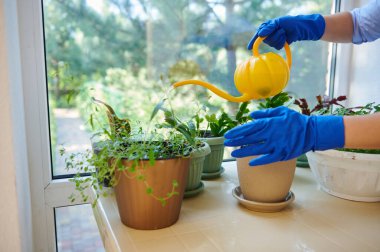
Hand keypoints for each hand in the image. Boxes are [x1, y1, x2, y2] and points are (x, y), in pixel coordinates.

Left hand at [224, 106, 343, 165]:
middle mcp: (270, 134)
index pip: (249, 127)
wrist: (312, 132)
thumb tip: (251, 115)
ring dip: (244, 152)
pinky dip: (259, 161)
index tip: (228, 134)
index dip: (237, 131)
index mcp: (269, 123)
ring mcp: (276, 145)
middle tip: (227, 143)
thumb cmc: (295, 120)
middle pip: (250, 139)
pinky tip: (250, 163)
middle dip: (237, 141)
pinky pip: (268, 159)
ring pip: (256, 149)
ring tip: (233, 153)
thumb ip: (265, 113)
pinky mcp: (282, 154)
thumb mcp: (281, 111)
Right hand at [247, 14, 325, 49]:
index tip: (249, 48)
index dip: (253, 42)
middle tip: (280, 29)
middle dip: (274, 35)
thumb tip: (260, 35)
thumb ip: (269, 28)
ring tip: (284, 32)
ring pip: (272, 43)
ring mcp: (272, 41)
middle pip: (266, 40)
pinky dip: (283, 42)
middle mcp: (267, 35)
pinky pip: (278, 46)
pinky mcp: (278, 45)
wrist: (298, 28)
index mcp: (265, 28)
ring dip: (280, 37)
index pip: (257, 35)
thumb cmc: (288, 22)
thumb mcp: (278, 23)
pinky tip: (286, 38)